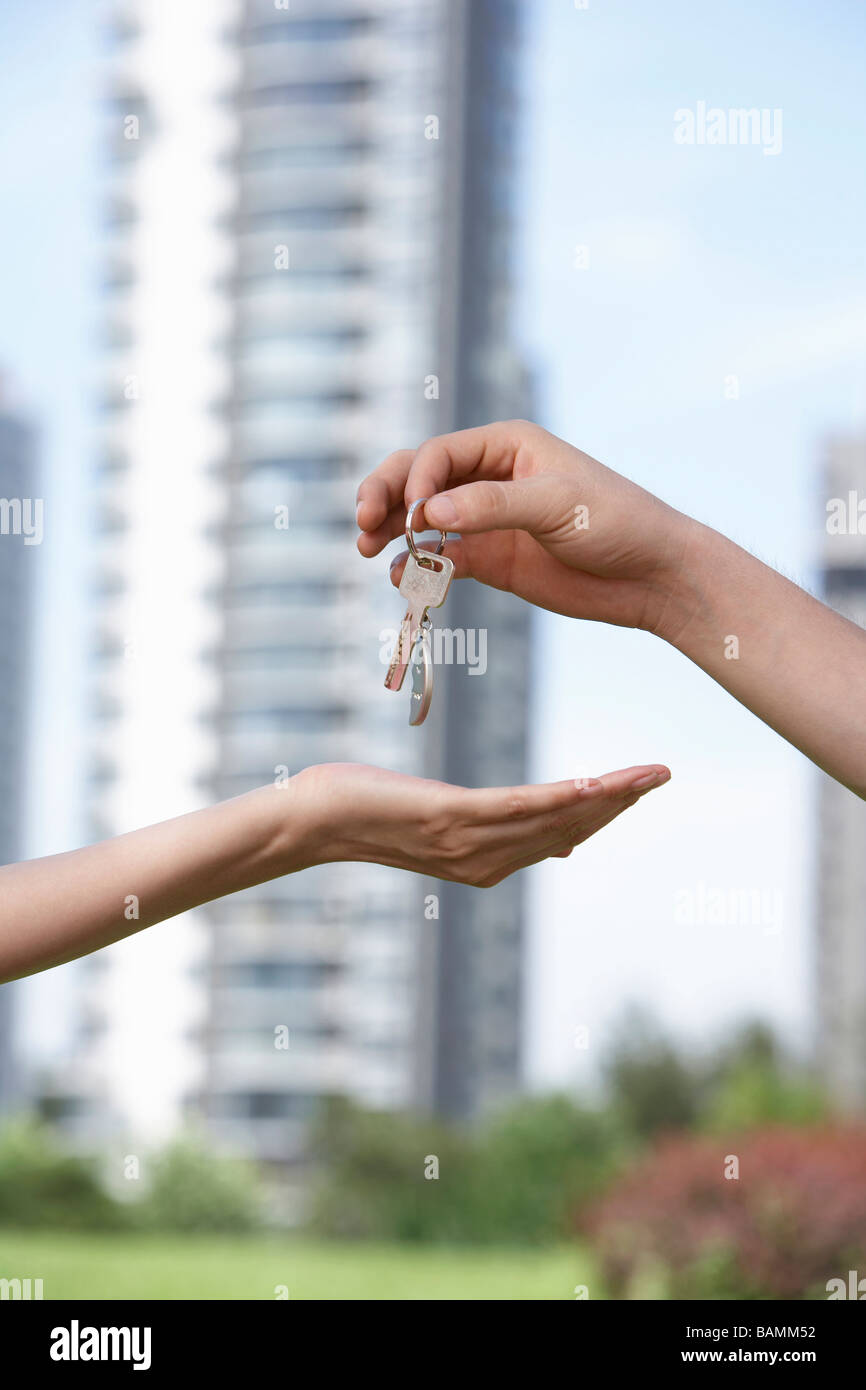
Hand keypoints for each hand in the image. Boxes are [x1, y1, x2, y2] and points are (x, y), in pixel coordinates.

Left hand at [291, 761, 670, 887]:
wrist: (311, 821)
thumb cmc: (368, 810)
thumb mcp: (441, 819)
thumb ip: (496, 828)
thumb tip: (556, 845)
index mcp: (486, 863)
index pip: (561, 838)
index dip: (604, 814)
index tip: (640, 790)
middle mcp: (485, 862)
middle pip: (567, 830)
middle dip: (618, 804)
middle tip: (661, 776)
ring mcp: (469, 844)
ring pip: (551, 819)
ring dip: (602, 797)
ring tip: (644, 776)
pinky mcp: (449, 819)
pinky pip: (515, 809)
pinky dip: (557, 798)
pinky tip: (590, 784)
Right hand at [356, 419, 693, 634]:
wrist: (651, 576)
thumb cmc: (616, 522)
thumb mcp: (555, 505)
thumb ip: (491, 505)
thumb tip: (427, 511)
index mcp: (507, 444)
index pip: (438, 453)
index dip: (414, 481)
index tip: (413, 517)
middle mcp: (489, 477)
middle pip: (416, 478)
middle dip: (385, 497)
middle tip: (362, 525)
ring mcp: (486, 520)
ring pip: (420, 519)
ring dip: (390, 532)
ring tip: (367, 550)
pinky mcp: (491, 560)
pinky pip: (440, 559)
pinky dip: (417, 568)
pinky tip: (402, 580)